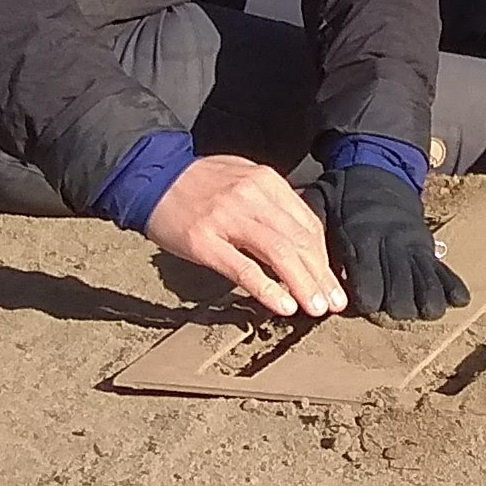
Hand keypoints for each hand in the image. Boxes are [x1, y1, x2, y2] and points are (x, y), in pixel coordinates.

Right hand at [145, 155, 342, 317]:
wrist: (150, 176)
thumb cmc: (198, 183)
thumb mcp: (243, 178)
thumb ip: (272, 203)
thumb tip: (302, 238)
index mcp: (266, 181)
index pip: (307, 223)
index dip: (323, 256)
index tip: (331, 281)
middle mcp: (252, 196)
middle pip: (299, 240)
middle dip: (321, 275)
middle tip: (334, 303)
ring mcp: (227, 218)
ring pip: (279, 254)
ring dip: (303, 284)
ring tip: (316, 308)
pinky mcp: (204, 241)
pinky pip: (244, 268)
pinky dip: (269, 289)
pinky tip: (284, 306)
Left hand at [309, 160, 469, 321]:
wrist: (378, 167)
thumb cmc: (343, 193)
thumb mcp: (320, 205)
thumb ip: (308, 232)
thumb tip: (292, 262)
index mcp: (362, 238)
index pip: (368, 287)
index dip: (364, 302)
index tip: (356, 304)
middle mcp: (392, 245)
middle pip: (399, 296)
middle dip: (391, 310)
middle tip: (383, 311)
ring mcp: (414, 246)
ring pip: (426, 288)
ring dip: (421, 305)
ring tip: (414, 310)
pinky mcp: (428, 246)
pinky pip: (445, 273)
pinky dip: (450, 289)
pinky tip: (454, 302)